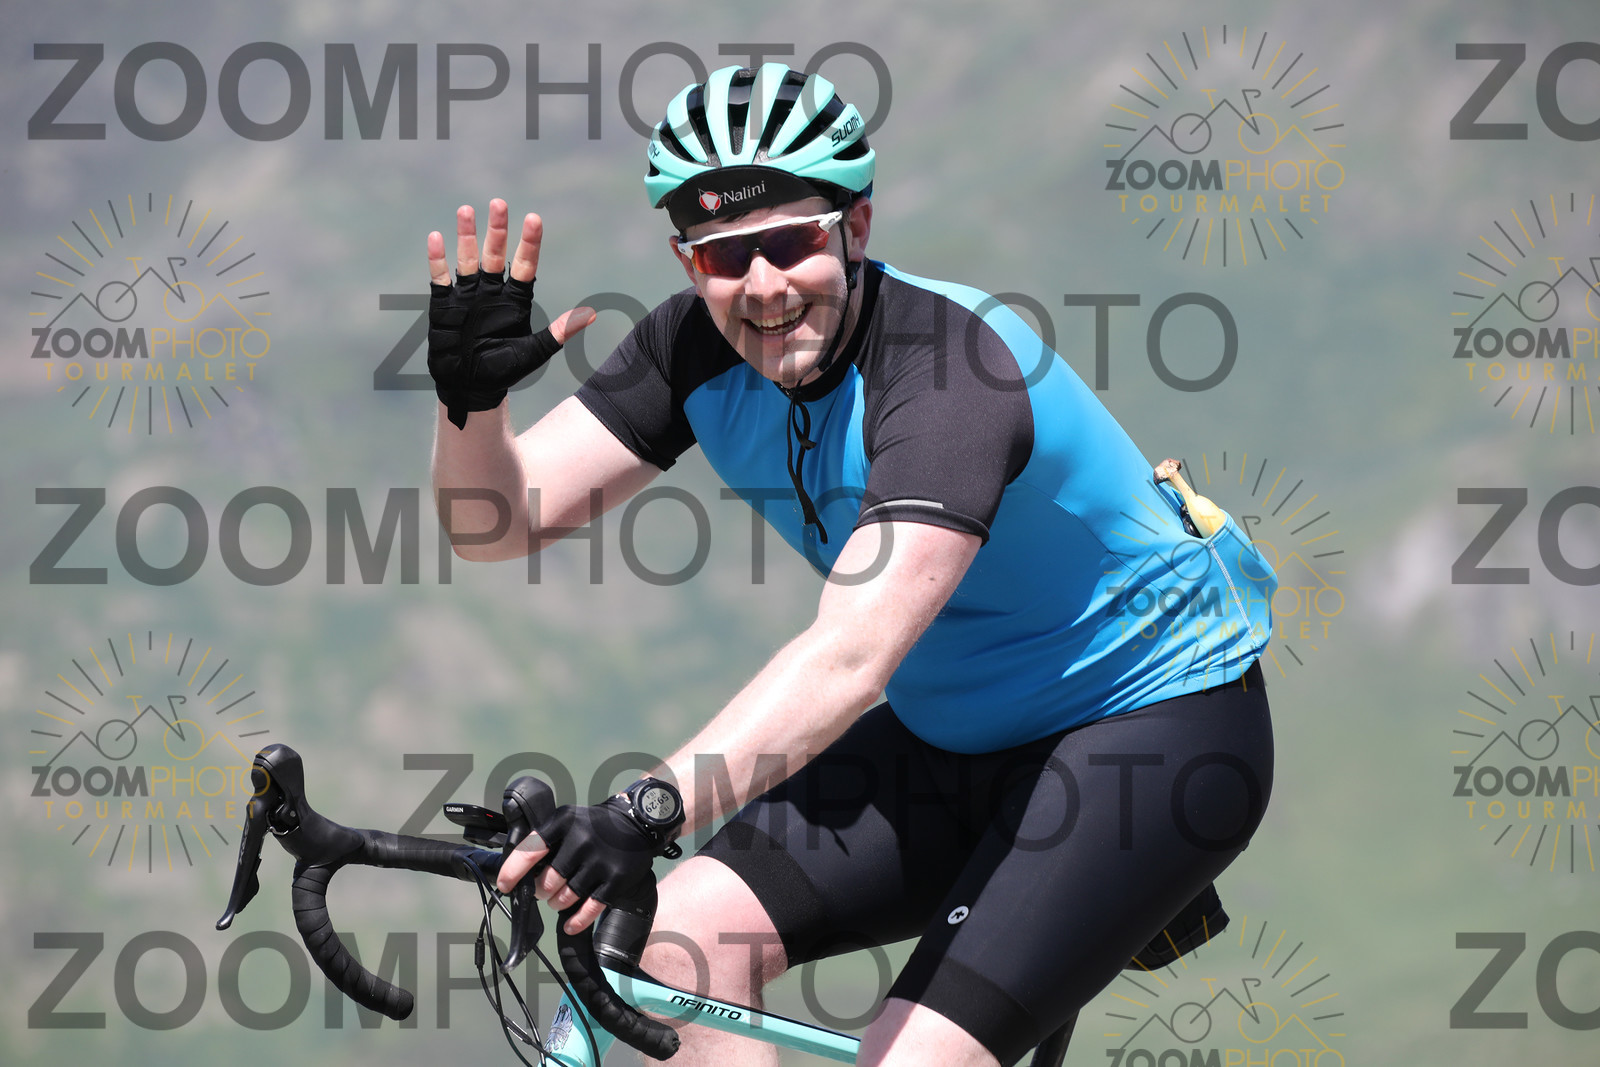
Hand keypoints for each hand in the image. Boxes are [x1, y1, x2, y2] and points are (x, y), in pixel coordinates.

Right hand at [426, 200, 595, 428]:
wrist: (470, 386)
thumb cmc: (503, 370)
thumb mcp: (534, 352)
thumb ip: (558, 332)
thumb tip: (591, 315)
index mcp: (514, 300)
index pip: (525, 265)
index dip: (530, 243)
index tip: (534, 219)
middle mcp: (491, 292)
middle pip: (495, 254)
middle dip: (497, 230)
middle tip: (499, 203)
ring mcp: (467, 296)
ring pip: (467, 259)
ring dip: (467, 236)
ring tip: (467, 210)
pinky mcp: (444, 305)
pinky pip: (441, 278)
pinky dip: (438, 259)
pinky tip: (437, 237)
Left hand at [496, 797, 661, 933]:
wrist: (636, 823)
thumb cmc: (594, 826)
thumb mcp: (568, 820)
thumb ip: (546, 840)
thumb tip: (520, 872)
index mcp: (564, 823)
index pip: (531, 850)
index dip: (513, 871)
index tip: (504, 885)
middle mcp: (582, 840)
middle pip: (548, 882)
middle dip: (540, 891)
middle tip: (542, 891)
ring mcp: (601, 861)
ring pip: (566, 897)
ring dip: (557, 903)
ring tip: (558, 898)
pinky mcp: (617, 879)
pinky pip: (589, 909)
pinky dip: (577, 921)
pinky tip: (570, 924)